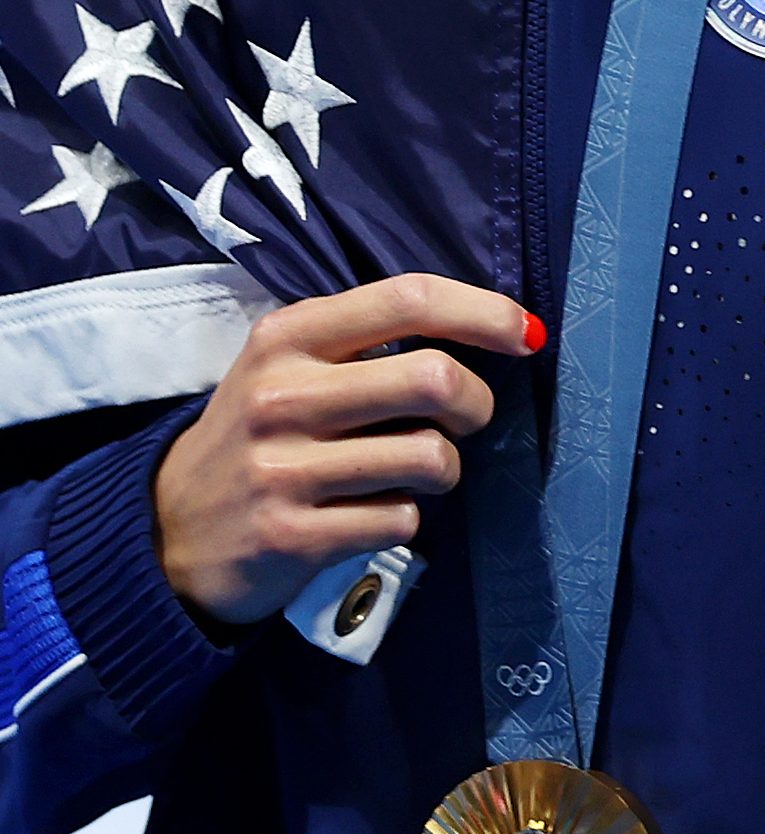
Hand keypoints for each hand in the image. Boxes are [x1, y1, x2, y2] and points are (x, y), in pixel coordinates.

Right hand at [153, 273, 537, 626]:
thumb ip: (368, 340)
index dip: (482, 311)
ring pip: (429, 456)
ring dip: (445, 467)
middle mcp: (283, 394)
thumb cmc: (259, 433)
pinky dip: (406, 516)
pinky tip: (372, 512)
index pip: (408, 299)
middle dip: (477, 403)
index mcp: (290, 336)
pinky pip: (401, 518)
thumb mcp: (290, 365)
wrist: (170, 530)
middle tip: (469, 419)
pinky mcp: (292, 534)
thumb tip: (492, 328)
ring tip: (416, 470)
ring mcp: (284, 468)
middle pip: (433, 379)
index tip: (525, 334)